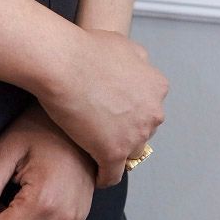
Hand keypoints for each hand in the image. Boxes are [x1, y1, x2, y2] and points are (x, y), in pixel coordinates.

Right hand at [36, 28, 167, 187]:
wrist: (63, 63)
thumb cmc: (86, 49)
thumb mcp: (123, 43)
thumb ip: (137, 60)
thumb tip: (139, 66)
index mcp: (156, 87)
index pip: (148, 107)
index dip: (130, 110)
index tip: (115, 111)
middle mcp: (152, 113)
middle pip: (142, 131)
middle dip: (125, 131)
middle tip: (101, 127)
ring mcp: (135, 135)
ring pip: (129, 153)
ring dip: (114, 151)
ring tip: (95, 149)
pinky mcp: (114, 153)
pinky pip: (111, 175)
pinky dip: (103, 175)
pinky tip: (93, 172)